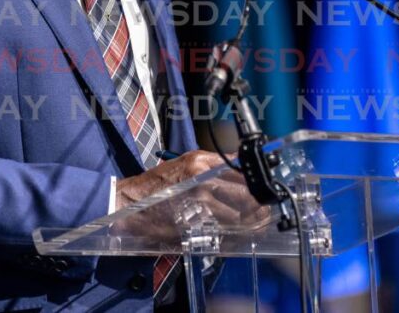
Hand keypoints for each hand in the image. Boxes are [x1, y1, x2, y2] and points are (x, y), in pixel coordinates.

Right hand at [115, 150, 262, 223]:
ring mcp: (199, 204)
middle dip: (259, 206)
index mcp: (203, 163)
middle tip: (265, 213)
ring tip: (256, 226)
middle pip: (246, 195)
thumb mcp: (188, 162)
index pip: (243, 172)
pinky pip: (223, 232)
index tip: (265, 192)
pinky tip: (239, 235)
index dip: (258, 185)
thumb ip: (216, 162)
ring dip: (251, 223)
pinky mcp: (194, 224)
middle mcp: (203, 181)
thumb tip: (242, 162)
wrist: (132, 203)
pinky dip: (235, 236)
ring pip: (239, 216)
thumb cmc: (160, 182)